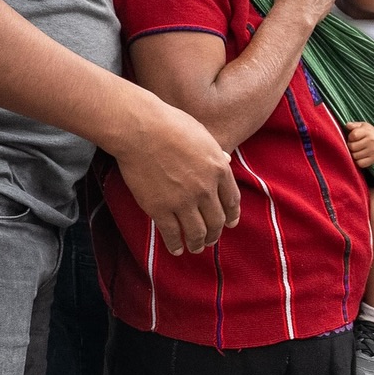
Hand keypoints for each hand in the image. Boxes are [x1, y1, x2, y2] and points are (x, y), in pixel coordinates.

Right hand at [112, 93, 239, 255]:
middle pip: (216, 220)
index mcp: (219, 169)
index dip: (232, 215)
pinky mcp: (160, 209)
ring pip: (197, 232)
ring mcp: (183, 201)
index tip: (230, 223)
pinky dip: (176, 244)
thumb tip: (226, 158)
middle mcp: (205, 189)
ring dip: (198, 243)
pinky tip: (177, 250)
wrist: (141, 130)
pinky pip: (172, 233)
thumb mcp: (204, 136)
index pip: (232, 200)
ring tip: (196, 248)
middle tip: (212, 240)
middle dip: (216, 234)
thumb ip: (215, 152)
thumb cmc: (171, 125)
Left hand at [345, 120, 373, 168]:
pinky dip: (358, 161)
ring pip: (355, 156)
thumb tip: (347, 125)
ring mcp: (373, 151)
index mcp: (368, 132)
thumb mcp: (363, 126)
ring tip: (357, 150)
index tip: (353, 138)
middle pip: (352, 147)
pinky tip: (360, 157)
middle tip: (354, 145)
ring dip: (354, 154)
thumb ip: (354, 125)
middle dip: (351, 146)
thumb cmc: (369, 133)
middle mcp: (371, 141)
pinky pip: (360, 163)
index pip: (353, 135)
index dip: (350, 137)